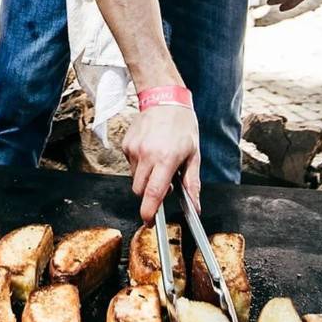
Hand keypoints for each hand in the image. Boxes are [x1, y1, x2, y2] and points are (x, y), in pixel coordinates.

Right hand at [123, 105, 200, 223]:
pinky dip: (139, 165)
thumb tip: (195, 206)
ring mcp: (134, 149)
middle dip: (149, 194)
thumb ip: (192, 183)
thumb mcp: (194, 155)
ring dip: (145, 178)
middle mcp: (147, 154)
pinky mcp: (126, 145)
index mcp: (166, 158)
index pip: (154, 192)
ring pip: (135, 178)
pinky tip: (150, 151)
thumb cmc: (182, 126)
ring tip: (158, 161)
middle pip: (140, 190)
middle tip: (164, 182)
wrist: (164, 100)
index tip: (148, 221)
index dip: (149, 210)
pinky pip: (130, 165)